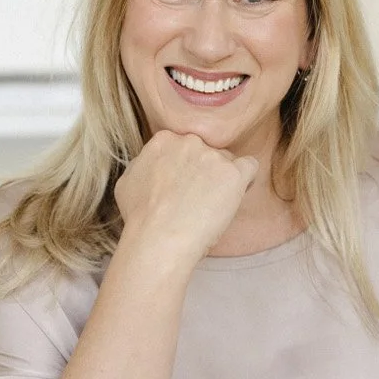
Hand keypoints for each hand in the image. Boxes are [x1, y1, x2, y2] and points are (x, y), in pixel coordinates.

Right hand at [113, 130, 257, 267]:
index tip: (185, 186)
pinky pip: (250, 167)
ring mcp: (213, 156)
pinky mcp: (233, 173)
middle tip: (198, 199)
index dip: (188, 167)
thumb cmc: (140, 218)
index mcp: (164, 140)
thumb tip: (153, 165)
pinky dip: (246, 181)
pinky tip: (235, 197)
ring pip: (228, 161)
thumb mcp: (128, 181)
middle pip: (207, 151)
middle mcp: (189, 142)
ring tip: (213, 206)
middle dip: (205, 171)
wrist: (158, 238)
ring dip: (223, 180)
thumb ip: (144, 164)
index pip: (185, 145)